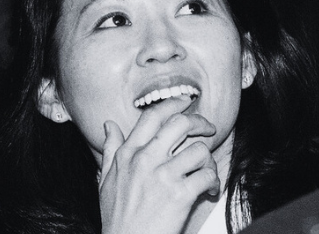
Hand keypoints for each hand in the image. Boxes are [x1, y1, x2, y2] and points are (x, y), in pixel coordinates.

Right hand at [99, 96, 219, 233]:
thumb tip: (109, 125)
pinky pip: (207, 176)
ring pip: (199, 150)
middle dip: (200, 122)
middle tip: (208, 128)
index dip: (173, 104)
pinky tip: (207, 190)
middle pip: (179, 124)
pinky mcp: (180, 194)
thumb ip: (111, 148)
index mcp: (128, 154)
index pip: (152, 116)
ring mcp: (162, 176)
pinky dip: (212, 182)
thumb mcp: (106, 178)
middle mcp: (144, 159)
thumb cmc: (117, 215)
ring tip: (204, 172)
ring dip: (207, 160)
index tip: (185, 102)